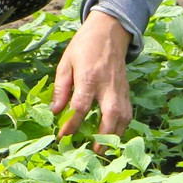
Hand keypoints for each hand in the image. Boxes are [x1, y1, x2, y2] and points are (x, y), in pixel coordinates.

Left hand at [52, 9, 132, 139]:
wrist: (110, 30)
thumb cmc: (84, 46)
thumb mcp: (66, 62)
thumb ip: (61, 88)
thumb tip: (54, 111)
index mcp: (89, 76)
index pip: (81, 105)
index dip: (71, 124)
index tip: (62, 137)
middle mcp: (107, 85)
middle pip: (110, 114)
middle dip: (103, 135)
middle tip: (94, 152)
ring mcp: (120, 88)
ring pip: (123, 116)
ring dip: (115, 135)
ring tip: (104, 150)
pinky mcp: (127, 91)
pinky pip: (128, 113)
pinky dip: (122, 127)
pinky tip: (113, 136)